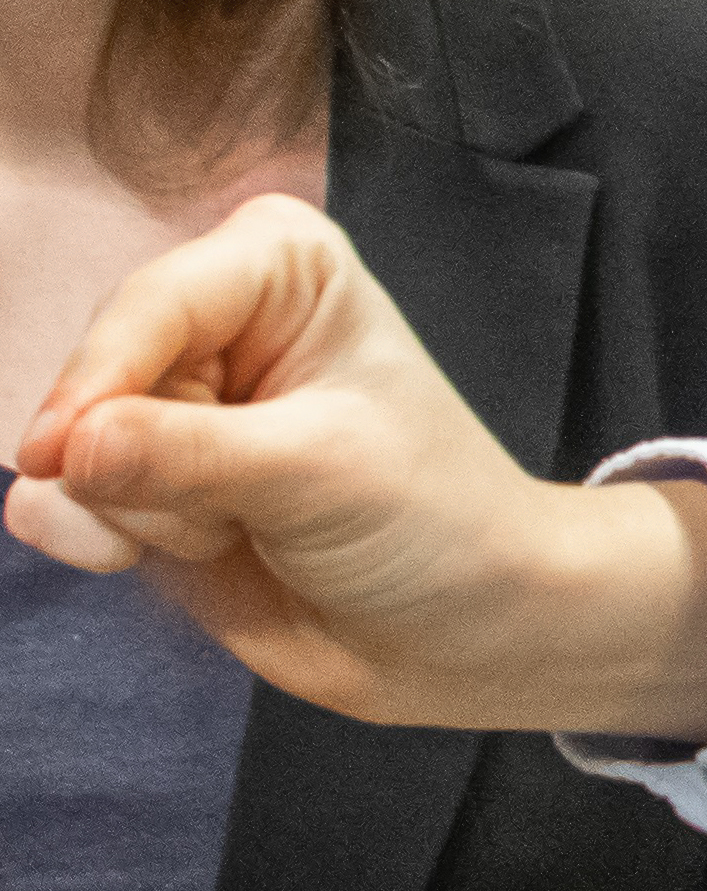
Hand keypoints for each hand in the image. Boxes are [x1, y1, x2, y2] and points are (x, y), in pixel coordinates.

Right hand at [7, 195, 706, 738]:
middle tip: (244, 504)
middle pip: (98, 380)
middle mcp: (216, 320)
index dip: (102, 378)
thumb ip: (181, 457)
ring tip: (241, 527)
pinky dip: (104, 540)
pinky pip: (58, 506)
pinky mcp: (144, 484)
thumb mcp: (316, 472)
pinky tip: (195, 553)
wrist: (464, 625)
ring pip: (71, 454)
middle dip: (148, 463)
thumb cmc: (432, 517)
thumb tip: (60, 454)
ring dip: (142, 513)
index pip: (150, 303)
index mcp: (278, 266)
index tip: (63, 453)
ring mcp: (175, 406)